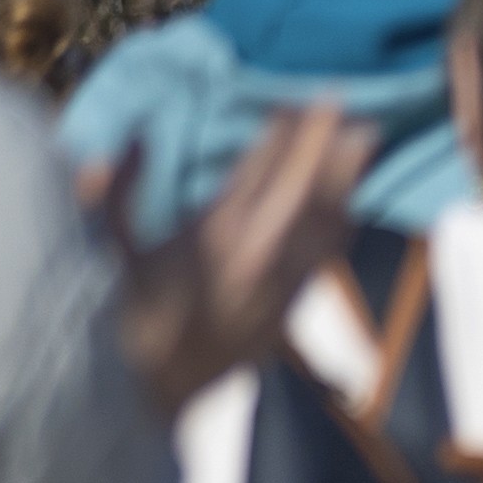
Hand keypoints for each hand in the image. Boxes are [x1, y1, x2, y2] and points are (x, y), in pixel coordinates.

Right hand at [106, 101, 366, 418]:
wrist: (164, 382)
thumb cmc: (136, 311)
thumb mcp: (119, 250)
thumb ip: (120, 191)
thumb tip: (134, 135)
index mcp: (213, 238)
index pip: (257, 174)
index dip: (281, 136)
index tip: (295, 100)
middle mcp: (258, 257)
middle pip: (300, 188)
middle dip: (320, 143)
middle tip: (341, 99)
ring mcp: (283, 281)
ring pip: (325, 219)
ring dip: (344, 176)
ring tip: (364, 134)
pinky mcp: (295, 301)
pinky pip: (326, 252)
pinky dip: (341, 218)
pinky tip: (352, 196)